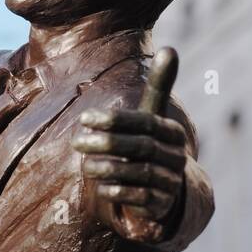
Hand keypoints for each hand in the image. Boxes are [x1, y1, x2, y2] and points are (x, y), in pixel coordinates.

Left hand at [71, 48, 185, 236]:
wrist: (166, 189)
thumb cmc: (150, 144)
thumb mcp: (153, 117)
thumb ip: (159, 86)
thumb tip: (170, 47)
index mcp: (172, 132)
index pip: (144, 122)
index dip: (114, 120)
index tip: (84, 119)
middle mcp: (175, 156)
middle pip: (140, 147)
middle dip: (107, 144)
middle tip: (76, 142)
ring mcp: (170, 181)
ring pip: (139, 173)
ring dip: (108, 168)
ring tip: (85, 165)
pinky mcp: (161, 204)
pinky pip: (140, 197)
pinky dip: (119, 192)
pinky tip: (101, 188)